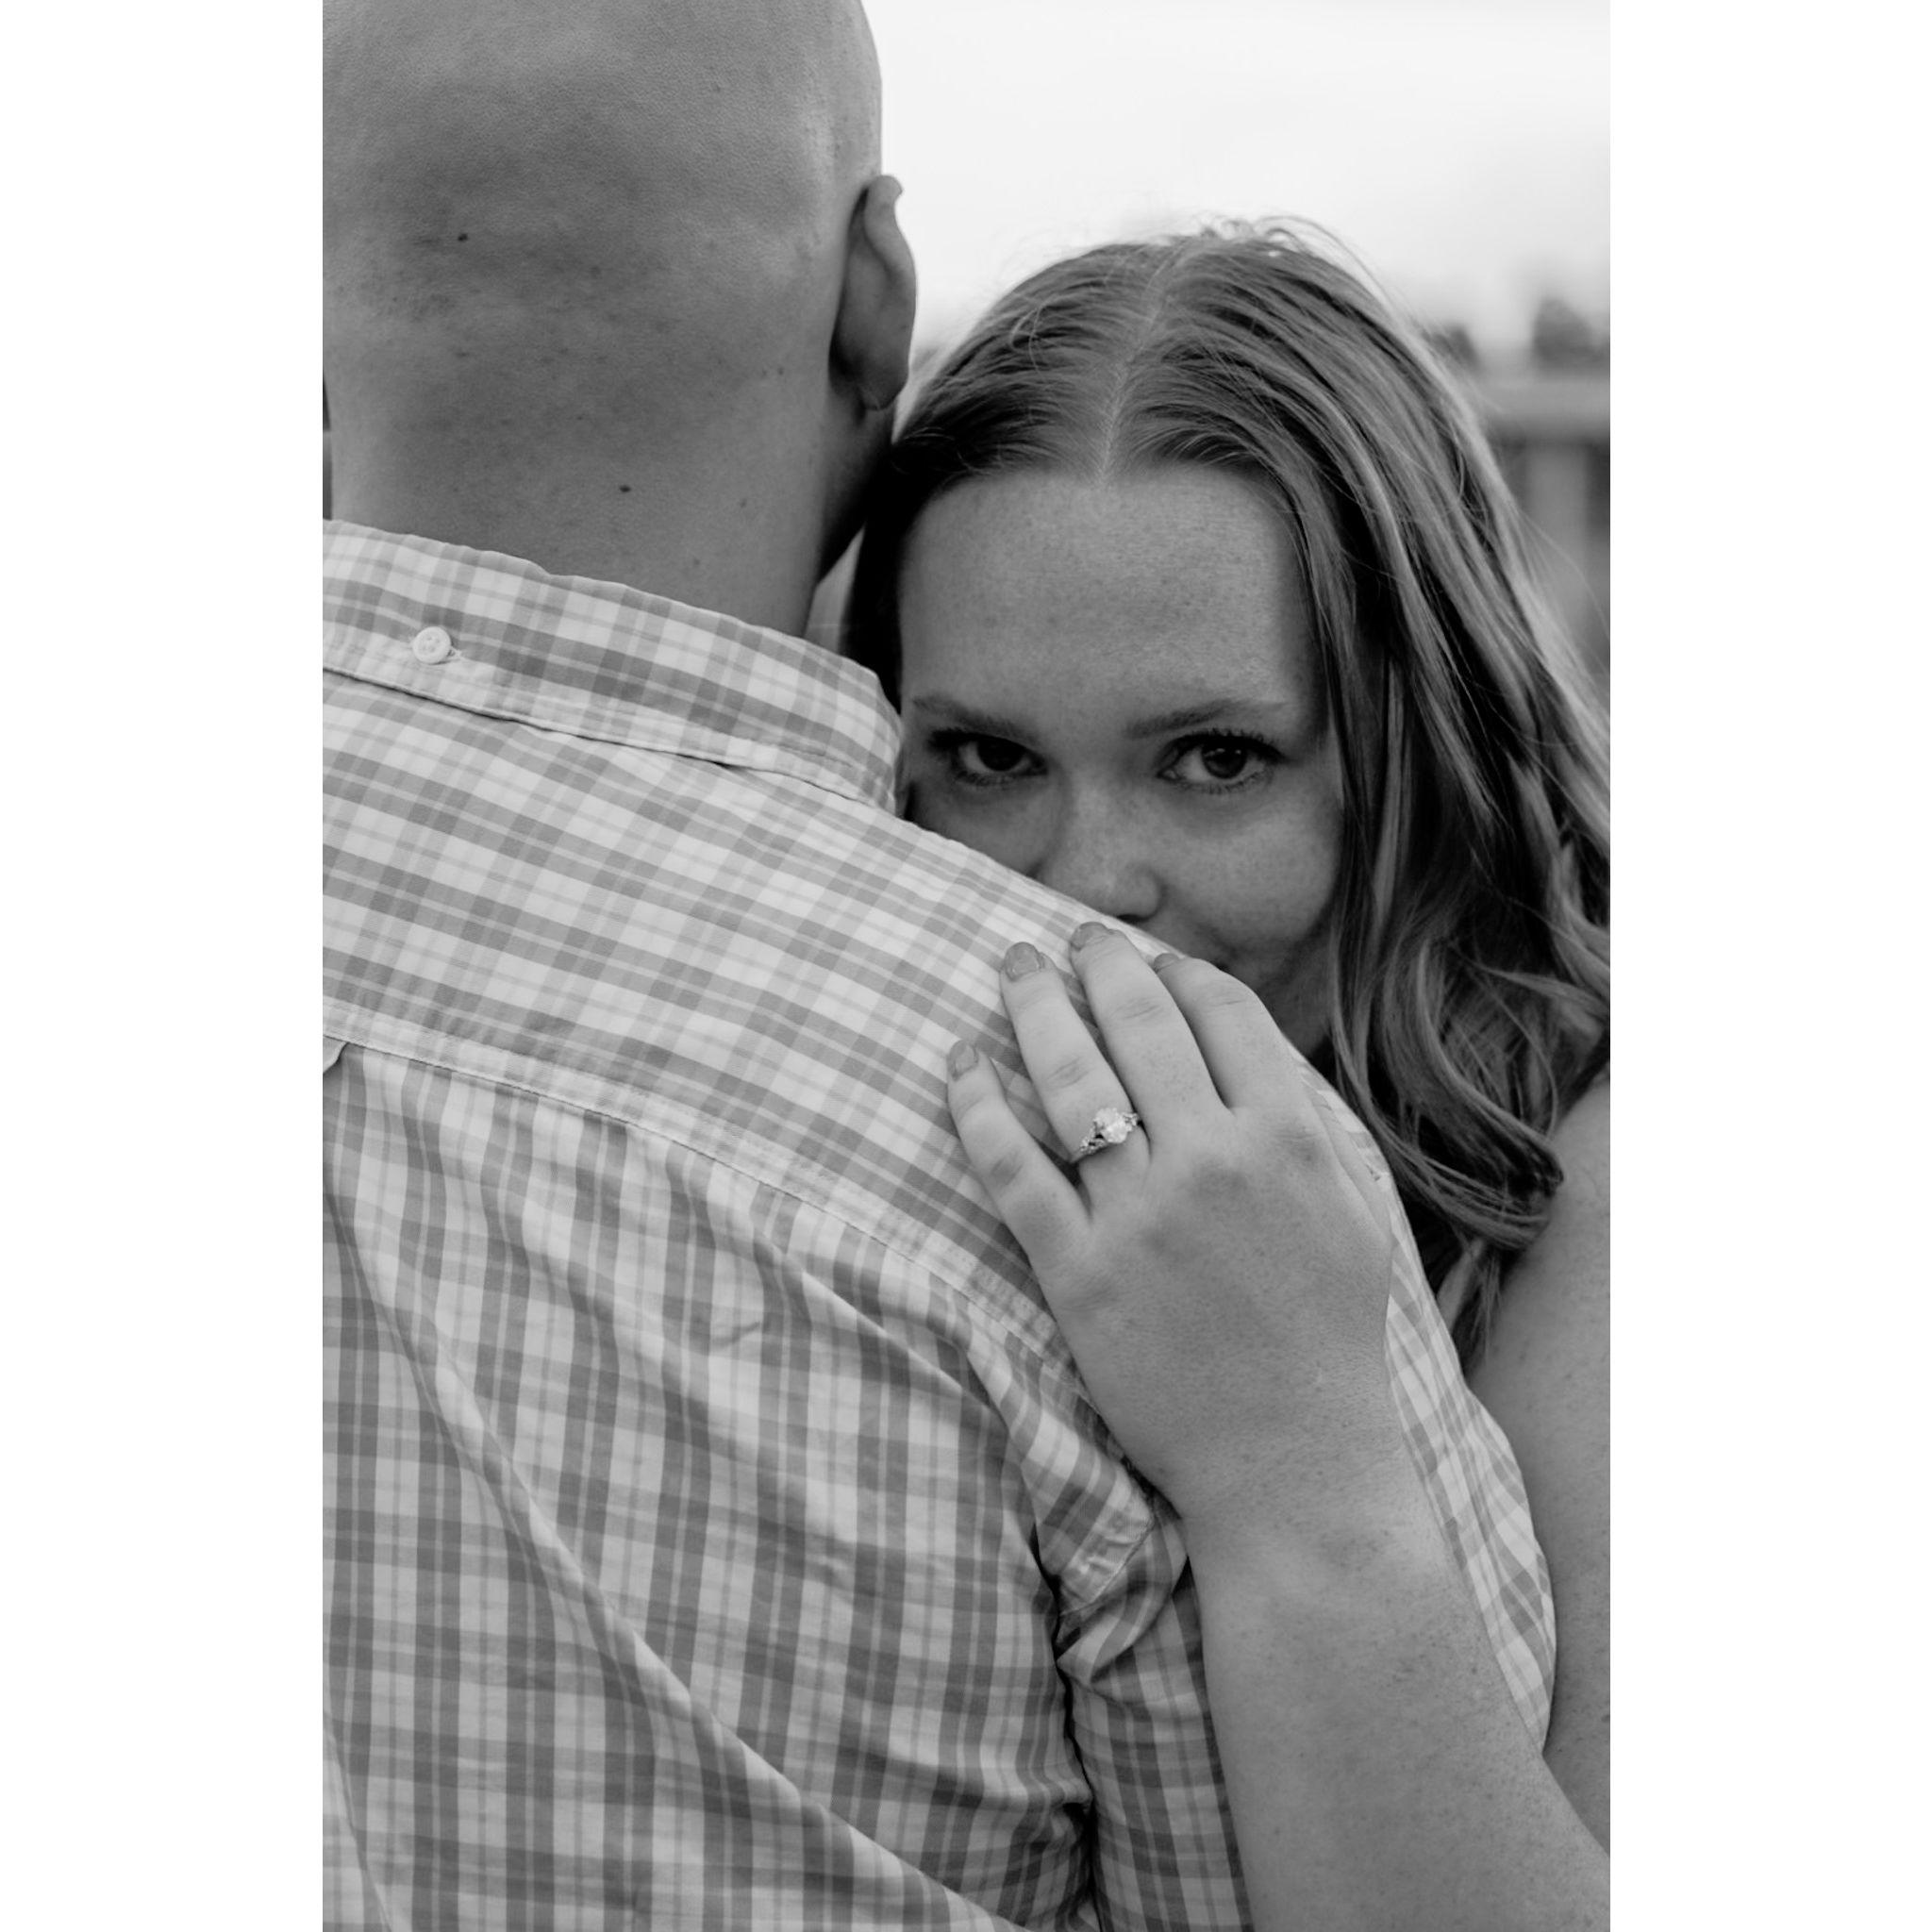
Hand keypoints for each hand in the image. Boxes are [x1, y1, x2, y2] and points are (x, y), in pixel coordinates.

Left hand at [947, 923, 1411, 1538]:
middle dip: (1098, 964)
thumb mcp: (1351, 1214)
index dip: (1179, 972)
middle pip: (1138, 1024)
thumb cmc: (1328, 1340)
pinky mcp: (1077, 1271)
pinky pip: (1013, 1168)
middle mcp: (1211, 1159)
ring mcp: (1138, 1214)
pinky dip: (980, 1106)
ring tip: (1013, 968)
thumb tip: (1245, 1050)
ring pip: (1070, 1078)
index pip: (1219, 1012)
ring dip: (1033, 1007)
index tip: (1153, 959)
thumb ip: (1302, 1126)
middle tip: (1070, 938)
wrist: (1292, 1463)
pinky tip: (962, 1064)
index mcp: (1286, 1137)